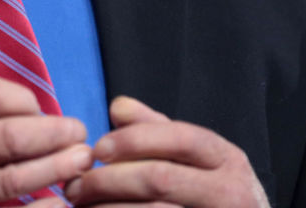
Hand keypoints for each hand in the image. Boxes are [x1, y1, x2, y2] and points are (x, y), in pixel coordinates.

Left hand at [64, 96, 268, 207]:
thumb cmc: (213, 195)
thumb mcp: (196, 158)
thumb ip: (157, 130)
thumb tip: (117, 107)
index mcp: (227, 159)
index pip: (178, 138)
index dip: (133, 140)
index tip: (97, 149)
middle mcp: (231, 192)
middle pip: (159, 178)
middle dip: (108, 180)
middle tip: (75, 185)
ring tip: (80, 205)